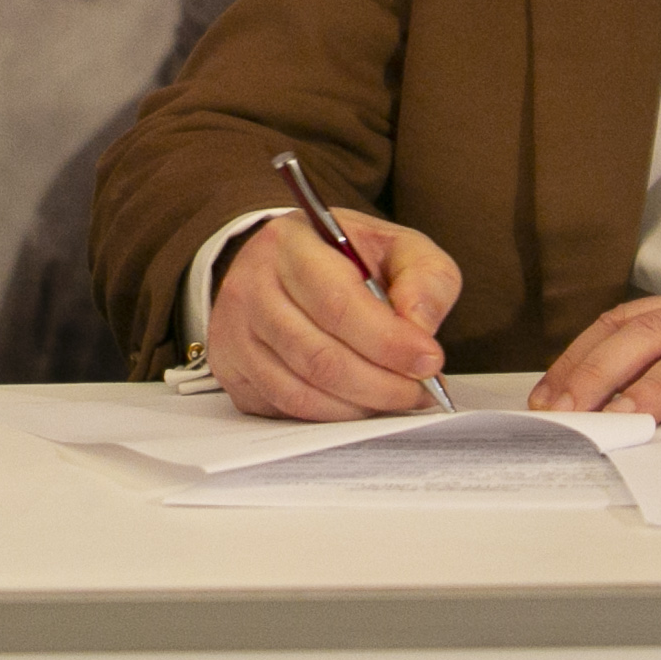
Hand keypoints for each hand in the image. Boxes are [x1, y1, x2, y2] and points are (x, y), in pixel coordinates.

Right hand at [206, 214, 461, 419]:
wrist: (286, 263)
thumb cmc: (346, 257)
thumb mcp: (395, 246)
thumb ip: (425, 277)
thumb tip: (420, 327)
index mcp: (291, 243)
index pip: (338, 302)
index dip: (388, 340)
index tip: (430, 360)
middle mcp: (250, 285)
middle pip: (318, 356)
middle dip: (381, 384)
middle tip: (420, 391)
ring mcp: (234, 331)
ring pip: (299, 391)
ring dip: (358, 406)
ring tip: (396, 398)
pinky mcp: (231, 369)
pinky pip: (283, 409)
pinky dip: (329, 417)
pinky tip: (358, 403)